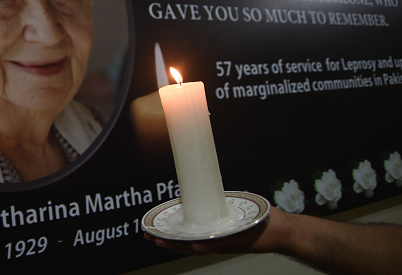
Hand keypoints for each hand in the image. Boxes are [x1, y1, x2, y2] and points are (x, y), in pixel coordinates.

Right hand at [144, 207, 291, 255]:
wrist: (281, 229)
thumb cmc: (257, 219)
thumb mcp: (231, 209)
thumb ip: (217, 203)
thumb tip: (202, 183)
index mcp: (212, 233)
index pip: (187, 236)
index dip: (168, 235)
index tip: (152, 231)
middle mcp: (216, 240)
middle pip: (186, 243)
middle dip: (166, 241)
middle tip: (150, 237)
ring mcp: (225, 243)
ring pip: (198, 246)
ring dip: (179, 245)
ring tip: (163, 242)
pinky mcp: (237, 242)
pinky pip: (219, 245)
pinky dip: (206, 245)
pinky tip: (194, 243)